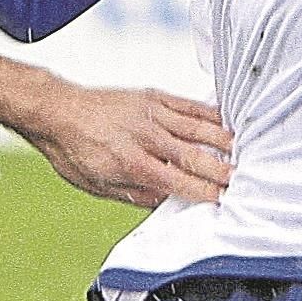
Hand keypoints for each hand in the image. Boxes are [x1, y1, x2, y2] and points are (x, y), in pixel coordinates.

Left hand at [21, 85, 230, 210]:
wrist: (57, 112)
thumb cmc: (74, 151)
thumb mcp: (99, 186)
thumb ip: (138, 195)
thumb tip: (171, 204)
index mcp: (133, 164)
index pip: (180, 182)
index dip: (206, 193)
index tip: (225, 201)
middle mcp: (146, 137)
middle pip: (195, 156)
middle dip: (223, 171)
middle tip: (245, 181)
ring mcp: (151, 113)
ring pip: (198, 127)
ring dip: (224, 141)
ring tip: (245, 153)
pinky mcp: (152, 96)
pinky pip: (188, 104)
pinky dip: (210, 113)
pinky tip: (226, 121)